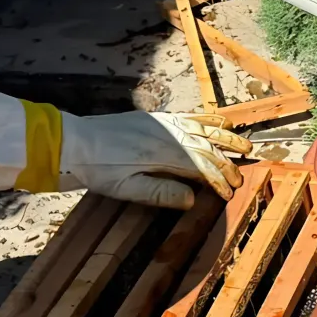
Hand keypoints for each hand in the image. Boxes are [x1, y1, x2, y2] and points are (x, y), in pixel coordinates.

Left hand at [60, 111, 250, 207]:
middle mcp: (167, 134)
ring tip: (243, 145)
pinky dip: (206, 120)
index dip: (218, 180)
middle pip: (206, 146)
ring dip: (224, 137)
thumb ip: (160, 193)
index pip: (201, 166)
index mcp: (162, 154)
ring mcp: (162, 123)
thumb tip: (192, 199)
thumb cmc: (98, 170)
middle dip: (226, 161)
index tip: (228, 193)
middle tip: (241, 175)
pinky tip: (218, 122)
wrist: (73, 143)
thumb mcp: (126, 189)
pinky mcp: (155, 118)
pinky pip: (188, 117)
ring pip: (202, 128)